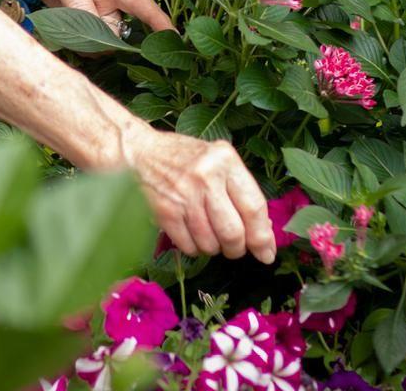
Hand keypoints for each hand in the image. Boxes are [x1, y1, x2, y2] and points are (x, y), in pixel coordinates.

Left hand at [24, 0, 172, 35]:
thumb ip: (80, 7)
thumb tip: (96, 35)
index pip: (143, 5)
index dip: (160, 22)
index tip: (176, 37)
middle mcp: (111, 0)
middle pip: (119, 33)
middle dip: (101, 41)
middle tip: (74, 31)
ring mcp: (100, 12)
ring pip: (102, 41)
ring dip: (84, 42)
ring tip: (62, 22)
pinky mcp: (88, 21)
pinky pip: (88, 41)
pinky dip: (77, 41)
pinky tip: (62, 30)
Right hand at [128, 128, 275, 263]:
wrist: (139, 152)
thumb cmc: (184, 159)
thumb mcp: (217, 161)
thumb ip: (240, 190)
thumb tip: (264, 231)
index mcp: (225, 160)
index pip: (254, 207)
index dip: (263, 236)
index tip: (266, 253)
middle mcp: (206, 176)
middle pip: (234, 232)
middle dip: (237, 248)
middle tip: (234, 246)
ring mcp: (184, 194)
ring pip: (211, 244)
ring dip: (213, 248)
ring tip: (208, 233)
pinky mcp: (165, 211)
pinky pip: (189, 247)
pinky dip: (193, 248)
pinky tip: (190, 232)